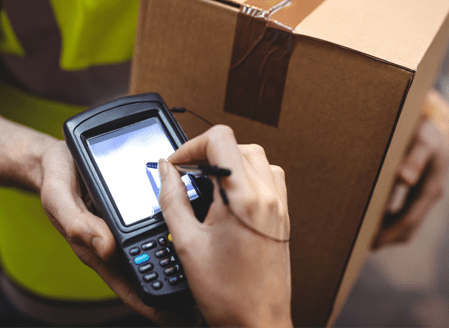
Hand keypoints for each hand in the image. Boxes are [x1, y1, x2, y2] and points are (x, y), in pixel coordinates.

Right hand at [39, 141, 200, 326]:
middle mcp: (118, 241)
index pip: (129, 285)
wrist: (60, 155)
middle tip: (207, 296)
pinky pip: (161, 220)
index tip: (179, 318)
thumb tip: (106, 248)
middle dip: (177, 284)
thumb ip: (78, 224)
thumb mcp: (59, 199)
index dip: (153, 305)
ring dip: (182, 255)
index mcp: (100, 248)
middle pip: (152, 269)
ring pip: (160, 245)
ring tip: (213, 263)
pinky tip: (199, 222)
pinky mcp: (138, 208)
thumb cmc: (56, 179)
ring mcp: (128, 226)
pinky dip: (179, 223)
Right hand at [158, 125, 292, 327]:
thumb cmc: (226, 294)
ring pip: (256, 158)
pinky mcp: (283, 216)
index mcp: (242, 198)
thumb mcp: (187, 243)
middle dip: (207, 153)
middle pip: (237, 145)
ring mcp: (279, 205)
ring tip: (207, 184)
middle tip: (187, 174)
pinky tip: (229, 196)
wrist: (257, 323)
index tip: (177, 164)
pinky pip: (269, 178)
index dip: (192, 146)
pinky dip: (247, 175)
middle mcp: (267, 196)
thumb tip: (165, 170)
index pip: (220, 140)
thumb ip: (172, 199)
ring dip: (229, 162)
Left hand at [374, 89, 448, 248]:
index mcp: (430, 189)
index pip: (408, 219)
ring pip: (406, 221)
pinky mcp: (418, 192)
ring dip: (387, 231)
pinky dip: (389, 219)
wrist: (440, 129)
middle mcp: (428, 196)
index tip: (372, 242)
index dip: (390, 232)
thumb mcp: (423, 141)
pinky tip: (372, 218)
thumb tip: (404, 179)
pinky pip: (404, 212)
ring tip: (362, 235)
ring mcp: (424, 196)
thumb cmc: (428, 133)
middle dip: (387, 238)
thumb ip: (414, 159)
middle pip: (408, 227)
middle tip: (360, 245)